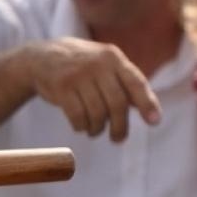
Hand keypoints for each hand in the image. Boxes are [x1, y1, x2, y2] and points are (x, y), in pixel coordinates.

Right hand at [22, 38, 159, 141]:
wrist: (41, 57)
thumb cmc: (82, 66)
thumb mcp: (105, 65)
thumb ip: (125, 83)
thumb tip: (148, 109)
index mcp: (114, 58)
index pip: (137, 82)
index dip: (148, 103)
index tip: (155, 122)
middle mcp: (98, 64)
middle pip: (117, 103)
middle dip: (120, 126)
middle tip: (118, 139)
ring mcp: (78, 75)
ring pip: (97, 112)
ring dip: (97, 128)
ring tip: (95, 131)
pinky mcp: (61, 86)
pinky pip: (77, 115)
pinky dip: (81, 126)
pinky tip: (81, 126)